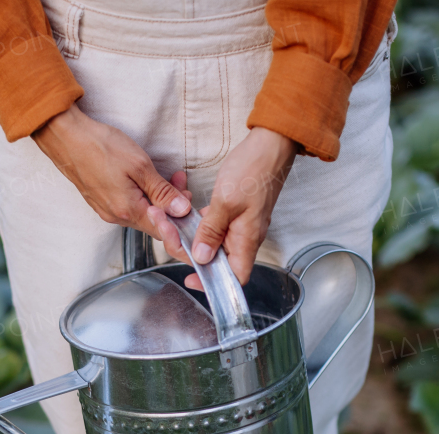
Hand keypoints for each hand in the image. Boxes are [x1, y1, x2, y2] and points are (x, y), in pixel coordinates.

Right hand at [32, 104, 190, 239]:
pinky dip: (142, 196)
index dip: (181, 221)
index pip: (163, 231)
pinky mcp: (101, 201)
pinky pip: (128, 206)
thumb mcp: (140, 166)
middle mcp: (116, 217)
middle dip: (172, 205)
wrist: (66, 137)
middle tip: (180, 182)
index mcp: (128, 211)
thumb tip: (182, 210)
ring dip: (158, 198)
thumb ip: (162, 192)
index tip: (190, 204)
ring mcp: (107, 210)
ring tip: (168, 177)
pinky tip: (146, 180)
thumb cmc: (100, 147)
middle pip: (153, 222)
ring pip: (141, 213)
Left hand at [148, 127, 298, 289]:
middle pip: (216, 259)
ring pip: (212, 240)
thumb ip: (211, 231)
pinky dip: (198, 221)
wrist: (271, 145)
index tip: (193, 278)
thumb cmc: (255, 170)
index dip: (213, 283)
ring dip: (190, 233)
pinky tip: (185, 211)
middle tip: (167, 231)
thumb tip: (201, 256)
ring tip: (168, 219)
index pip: (234, 277)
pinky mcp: (235, 212)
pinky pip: (214, 225)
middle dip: (189, 249)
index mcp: (247, 240)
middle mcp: (245, 236)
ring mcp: (240, 224)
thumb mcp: (226, 201)